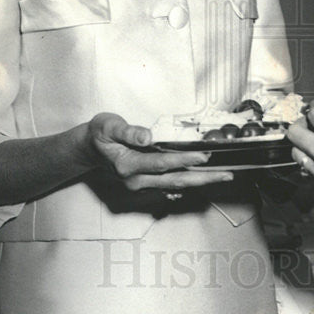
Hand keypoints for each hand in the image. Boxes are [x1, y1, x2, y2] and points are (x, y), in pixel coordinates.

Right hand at [84, 112, 233, 189]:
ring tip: (221, 177)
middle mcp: (135, 180)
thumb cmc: (99, 135)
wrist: (88, 150)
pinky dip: (187, 184)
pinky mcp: (144, 186)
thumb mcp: (108, 126)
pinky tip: (202, 182)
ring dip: (199, 182)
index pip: (161, 163)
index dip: (184, 159)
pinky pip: (169, 187)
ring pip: (174, 185)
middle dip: (202, 178)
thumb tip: (148, 137)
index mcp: (127, 165)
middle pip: (174, 180)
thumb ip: (128, 132)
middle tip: (225, 174)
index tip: (203, 156)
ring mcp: (140, 186)